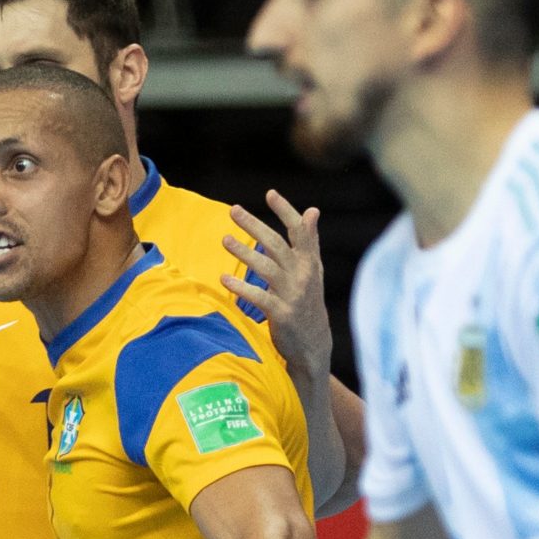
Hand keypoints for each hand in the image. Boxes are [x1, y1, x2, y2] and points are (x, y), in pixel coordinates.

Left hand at [223, 195, 332, 384]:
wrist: (314, 345)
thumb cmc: (308, 303)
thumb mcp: (313, 271)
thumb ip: (309, 242)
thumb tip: (313, 210)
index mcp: (310, 262)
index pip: (300, 231)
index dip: (286, 211)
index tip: (270, 193)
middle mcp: (304, 275)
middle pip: (277, 244)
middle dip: (255, 225)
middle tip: (233, 210)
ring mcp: (294, 294)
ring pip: (267, 267)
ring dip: (244, 252)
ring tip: (225, 240)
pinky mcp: (283, 314)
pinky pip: (260, 297)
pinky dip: (242, 288)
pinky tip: (224, 279)